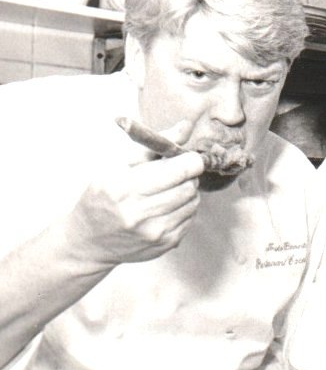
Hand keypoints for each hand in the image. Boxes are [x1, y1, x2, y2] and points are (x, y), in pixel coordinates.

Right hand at [66, 120, 204, 266]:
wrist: (89, 242)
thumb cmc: (102, 197)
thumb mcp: (117, 167)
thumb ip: (154, 146)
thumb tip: (186, 126)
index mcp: (122, 188)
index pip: (177, 170)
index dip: (190, 161)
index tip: (188, 157)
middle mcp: (138, 213)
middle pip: (188, 186)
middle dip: (188, 175)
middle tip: (178, 172)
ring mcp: (153, 232)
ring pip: (193, 202)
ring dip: (187, 192)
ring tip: (169, 190)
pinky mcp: (165, 244)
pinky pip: (190, 218)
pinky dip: (184, 209)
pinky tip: (166, 207)